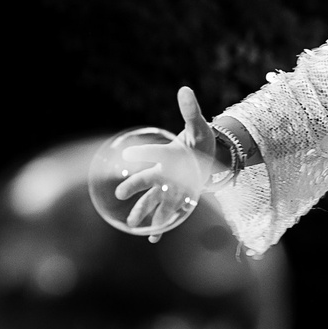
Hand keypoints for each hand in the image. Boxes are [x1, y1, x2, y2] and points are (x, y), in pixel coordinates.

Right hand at [115, 87, 234, 223]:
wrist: (207, 156)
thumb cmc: (201, 141)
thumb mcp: (200, 126)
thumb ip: (191, 111)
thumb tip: (184, 89)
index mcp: (170, 154)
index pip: (158, 153)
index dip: (144, 154)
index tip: (127, 156)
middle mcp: (166, 172)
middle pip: (148, 180)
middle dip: (135, 186)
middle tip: (121, 192)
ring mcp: (170, 187)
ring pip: (154, 200)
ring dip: (143, 211)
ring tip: (132, 224)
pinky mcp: (177, 198)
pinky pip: (167, 213)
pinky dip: (161, 227)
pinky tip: (153, 239)